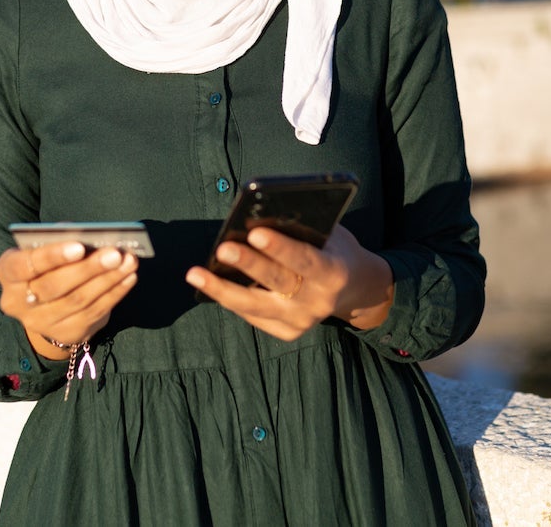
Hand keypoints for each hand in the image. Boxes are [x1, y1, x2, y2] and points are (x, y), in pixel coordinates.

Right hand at [0, 242, 138, 358]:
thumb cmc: (45, 265)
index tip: (80, 246)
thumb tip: (90, 237)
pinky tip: (128, 277)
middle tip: (114, 253)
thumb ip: (60, 241)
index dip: (52, 256)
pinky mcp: (66, 333)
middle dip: (88, 269)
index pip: (25, 265)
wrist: (43, 306)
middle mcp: (18, 302)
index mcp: (7, 273)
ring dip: (108, 280)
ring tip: (128, 262)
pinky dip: (114, 293)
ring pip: (78, 301)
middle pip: (54, 287)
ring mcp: (41, 323)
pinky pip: (94, 313)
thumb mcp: (43, 250)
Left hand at [184, 224, 393, 341]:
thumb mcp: (330, 235)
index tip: (255, 231)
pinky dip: (230, 298)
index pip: (305, 260)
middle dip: (248, 264)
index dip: (281, 247)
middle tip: (222, 248)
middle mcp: (317, 302)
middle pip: (276, 283)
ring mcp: (301, 321)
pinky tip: (209, 283)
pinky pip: (253, 315)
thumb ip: (302, 229)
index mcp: (333, 274)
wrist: (355, 288)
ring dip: (222, 289)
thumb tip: (258, 216)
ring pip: (255, 306)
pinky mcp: (288, 332)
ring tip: (195, 273)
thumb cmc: (334, 249)